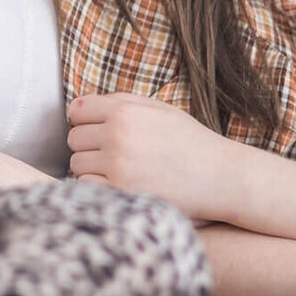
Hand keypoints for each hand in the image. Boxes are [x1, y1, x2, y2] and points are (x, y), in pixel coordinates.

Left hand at [66, 92, 230, 218]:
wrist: (220, 176)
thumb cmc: (190, 141)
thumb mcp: (159, 109)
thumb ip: (119, 102)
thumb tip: (77, 105)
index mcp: (125, 111)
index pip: (77, 111)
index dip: (84, 119)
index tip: (95, 128)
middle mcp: (117, 136)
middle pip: (74, 139)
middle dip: (87, 144)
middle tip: (110, 151)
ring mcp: (117, 167)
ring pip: (77, 164)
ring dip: (91, 166)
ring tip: (116, 168)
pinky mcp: (122, 193)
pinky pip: (87, 187)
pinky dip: (97, 186)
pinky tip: (118, 183)